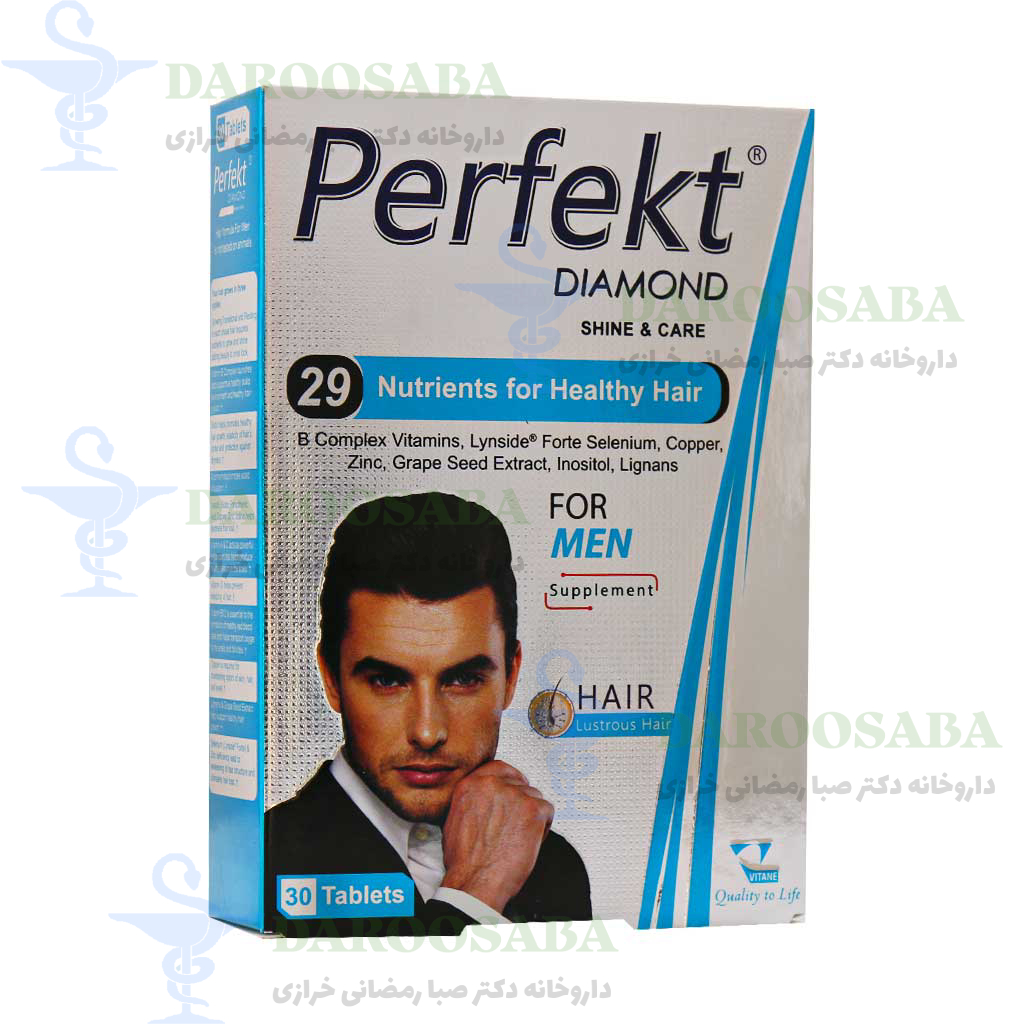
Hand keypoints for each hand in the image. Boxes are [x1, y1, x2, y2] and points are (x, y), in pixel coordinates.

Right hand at [440, 759, 553, 911]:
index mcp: (471, 784)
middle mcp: (493, 784)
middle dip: (521, 801)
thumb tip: (485, 800)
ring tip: (519, 837)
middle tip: (517, 822)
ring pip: (534, 797)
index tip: (514, 789)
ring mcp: (515, 794)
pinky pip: (547, 811)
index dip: (509, 781)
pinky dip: (543, 828)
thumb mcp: (455, 819)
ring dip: (532, 816)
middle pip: (520, 783)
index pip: (499, 768)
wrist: (476, 881)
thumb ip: (472, 800)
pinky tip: (529, 842)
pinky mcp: (533, 809)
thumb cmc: (465, 860)